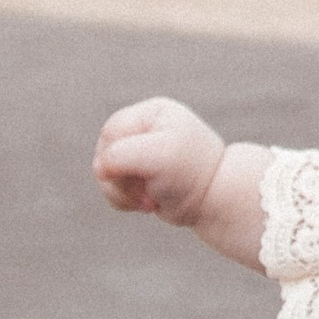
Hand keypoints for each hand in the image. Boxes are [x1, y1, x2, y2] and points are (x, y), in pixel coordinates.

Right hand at [95, 103, 271, 269]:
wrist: (218, 203)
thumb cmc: (192, 174)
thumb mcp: (156, 156)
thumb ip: (120, 155)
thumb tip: (100, 169)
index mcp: (152, 113)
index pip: (111, 131)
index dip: (114, 156)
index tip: (136, 174)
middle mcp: (146, 130)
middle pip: (104, 152)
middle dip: (118, 178)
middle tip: (142, 193)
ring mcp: (142, 155)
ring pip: (106, 173)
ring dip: (121, 193)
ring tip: (148, 202)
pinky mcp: (141, 178)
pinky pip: (114, 188)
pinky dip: (125, 200)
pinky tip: (148, 205)